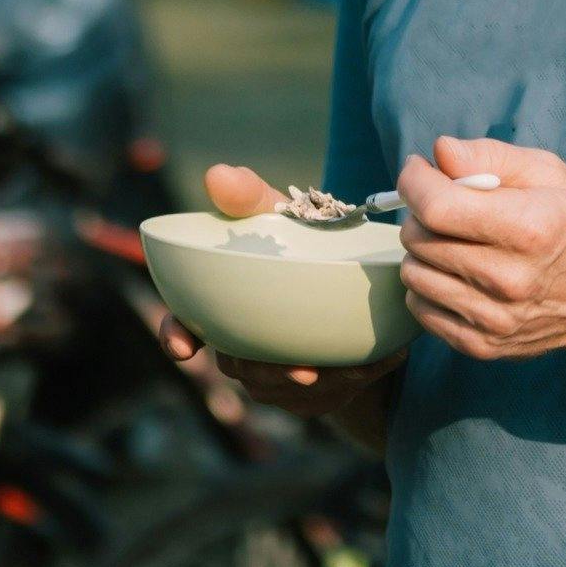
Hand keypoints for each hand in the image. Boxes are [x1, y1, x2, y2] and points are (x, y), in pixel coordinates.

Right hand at [162, 163, 405, 418]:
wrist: (358, 288)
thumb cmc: (305, 243)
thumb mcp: (282, 216)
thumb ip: (251, 197)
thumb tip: (217, 173)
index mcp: (223, 306)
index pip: (184, 323)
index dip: (176, 334)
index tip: (183, 348)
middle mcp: (242, 346)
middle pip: (240, 367)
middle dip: (267, 374)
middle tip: (302, 371)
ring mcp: (277, 375)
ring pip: (288, 389)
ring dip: (321, 384)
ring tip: (354, 369)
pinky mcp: (315, 392)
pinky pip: (334, 393)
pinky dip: (363, 377)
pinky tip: (389, 358)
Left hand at [392, 137, 565, 365]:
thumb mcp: (547, 172)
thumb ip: (489, 156)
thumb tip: (440, 152)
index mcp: (528, 228)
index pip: (437, 207)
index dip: (415, 182)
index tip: (417, 170)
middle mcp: (510, 279)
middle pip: (420, 240)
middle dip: (421, 212)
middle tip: (444, 205)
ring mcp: (495, 318)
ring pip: (414, 275)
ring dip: (423, 251)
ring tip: (453, 241)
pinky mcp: (483, 346)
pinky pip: (421, 310)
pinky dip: (428, 286)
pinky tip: (456, 272)